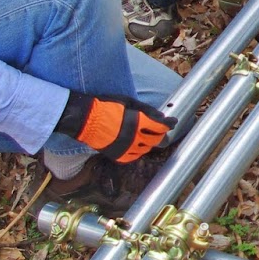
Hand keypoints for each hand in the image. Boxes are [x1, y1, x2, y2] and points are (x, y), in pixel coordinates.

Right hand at [56, 92, 174, 163]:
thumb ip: (146, 110)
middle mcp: (134, 138)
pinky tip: (136, 145)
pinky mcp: (117, 156)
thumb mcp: (128, 102)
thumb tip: (161, 116)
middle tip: (161, 130)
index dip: (170, 124)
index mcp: (138, 122)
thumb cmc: (106, 105)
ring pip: (146, 150)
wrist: (85, 119)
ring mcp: (126, 149)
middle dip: (161, 134)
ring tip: (146, 136)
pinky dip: (137, 151)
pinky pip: (134, 157)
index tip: (173, 122)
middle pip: (156, 140)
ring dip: (149, 143)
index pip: (161, 126)